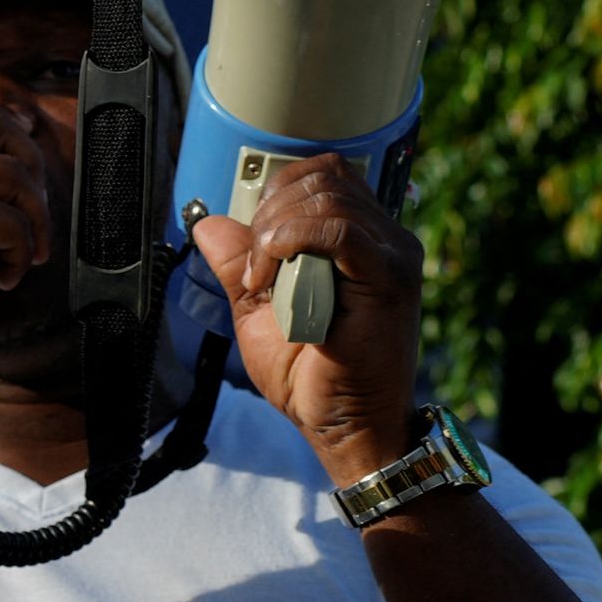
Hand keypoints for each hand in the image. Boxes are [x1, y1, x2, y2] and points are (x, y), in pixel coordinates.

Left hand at [188, 155, 427, 481]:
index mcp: (362, 239)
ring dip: (274, 232)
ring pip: (328, 197)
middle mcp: (386, 238)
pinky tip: (272, 275)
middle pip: (323, 177)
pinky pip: (339, 230)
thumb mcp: (257, 311)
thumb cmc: (312, 377)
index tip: (251, 246)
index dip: (276, 194)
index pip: (323, 175)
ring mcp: (393, 255)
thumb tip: (209, 221)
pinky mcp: (391, 277)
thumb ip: (238, 264)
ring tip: (261, 280)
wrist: (346, 426)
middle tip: (252, 268)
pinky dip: (291, 241)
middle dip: (269, 212)